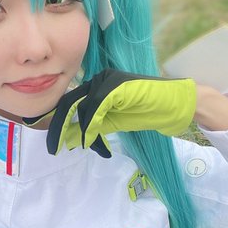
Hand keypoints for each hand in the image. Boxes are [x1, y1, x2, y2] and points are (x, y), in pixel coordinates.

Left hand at [25, 69, 196, 156]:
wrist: (173, 105)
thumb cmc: (146, 112)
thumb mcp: (112, 123)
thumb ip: (92, 129)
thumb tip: (68, 139)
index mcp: (96, 86)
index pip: (70, 104)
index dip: (58, 124)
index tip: (54, 144)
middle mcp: (98, 79)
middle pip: (69, 103)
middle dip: (58, 128)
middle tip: (54, 149)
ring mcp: (107, 79)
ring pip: (82, 107)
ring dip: (81, 131)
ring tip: (86, 147)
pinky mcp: (116, 85)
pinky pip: (96, 107)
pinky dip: (91, 125)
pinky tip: (91, 140)